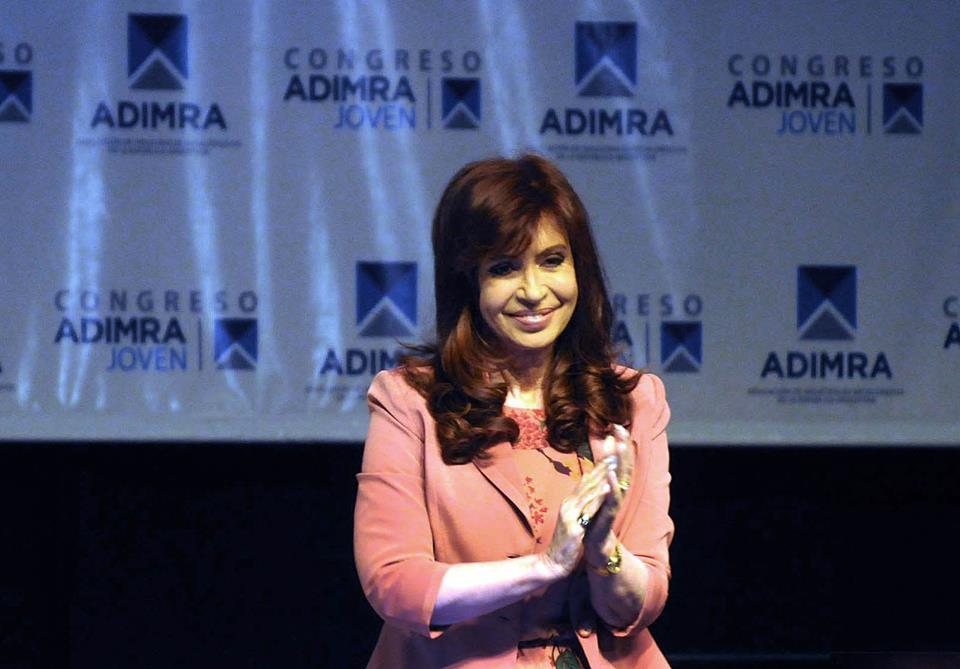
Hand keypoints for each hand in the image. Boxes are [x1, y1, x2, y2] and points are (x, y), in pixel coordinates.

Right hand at [541, 455, 614, 576]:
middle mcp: (569, 504)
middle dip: (602, 464)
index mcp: (570, 503)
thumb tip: (586, 490)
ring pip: (588, 491)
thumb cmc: (564, 543)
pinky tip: (607, 487)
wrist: (552, 563)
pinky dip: (597, 497)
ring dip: (601, 475)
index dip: (599, 466)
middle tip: (614, 448)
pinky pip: (588, 509)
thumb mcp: (572, 520)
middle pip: (588, 481)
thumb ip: (578, 505)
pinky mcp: (574, 526)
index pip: (586, 481)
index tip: (611, 452)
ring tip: (613, 461)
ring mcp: (570, 514)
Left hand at [583, 424, 633, 568]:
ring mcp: (614, 502)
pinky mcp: (609, 514)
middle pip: (622, 465)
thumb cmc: (596, 518)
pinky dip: (612, 485)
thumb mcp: (598, 493)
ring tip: (621, 445)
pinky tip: (611, 474)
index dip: (618, 442)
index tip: (616, 424)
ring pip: (621, 478)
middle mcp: (617, 491)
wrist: (595, 545)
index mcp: (614, 485)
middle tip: (620, 428)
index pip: (618, 460)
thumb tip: (604, 455)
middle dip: (622, 446)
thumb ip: (602, 475)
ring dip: (621, 462)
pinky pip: (612, 498)